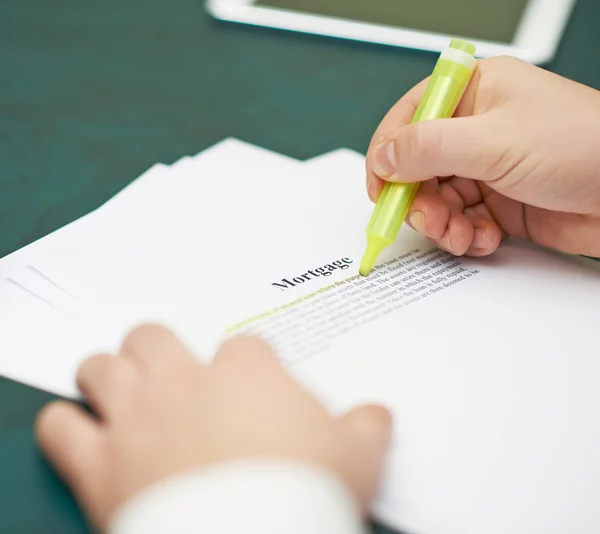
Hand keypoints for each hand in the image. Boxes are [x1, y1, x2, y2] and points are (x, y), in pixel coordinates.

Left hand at [35, 326, 391, 530]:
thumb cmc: (306, 492)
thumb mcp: (357, 456)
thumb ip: (368, 425)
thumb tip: (379, 415)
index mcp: (245, 373)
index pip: (242, 348)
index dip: (246, 368)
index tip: (251, 392)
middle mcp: (183, 382)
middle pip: (152, 337)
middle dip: (157, 349)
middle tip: (168, 373)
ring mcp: (137, 418)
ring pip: (101, 368)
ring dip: (106, 376)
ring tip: (120, 390)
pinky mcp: (100, 465)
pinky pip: (61, 428)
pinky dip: (66, 427)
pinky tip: (80, 433)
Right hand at [366, 56, 599, 257]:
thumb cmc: (583, 145)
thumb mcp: (494, 141)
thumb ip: (429, 147)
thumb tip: (384, 156)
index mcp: (475, 94)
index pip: (410, 118)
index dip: (388, 154)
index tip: (380, 188)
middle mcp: (477, 130)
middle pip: (419, 167)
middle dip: (418, 200)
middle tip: (426, 219)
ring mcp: (488, 169)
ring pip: (438, 201)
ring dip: (442, 225)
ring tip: (460, 234)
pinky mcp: (500, 204)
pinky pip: (463, 222)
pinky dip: (467, 236)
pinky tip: (485, 238)